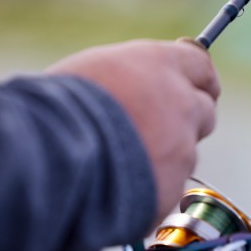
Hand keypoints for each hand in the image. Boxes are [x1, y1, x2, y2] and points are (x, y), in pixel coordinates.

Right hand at [46, 39, 219, 224]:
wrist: (46, 155)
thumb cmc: (57, 106)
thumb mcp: (96, 70)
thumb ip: (134, 76)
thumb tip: (142, 84)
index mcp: (160, 65)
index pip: (201, 66)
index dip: (199, 79)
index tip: (197, 87)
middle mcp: (180, 102)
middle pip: (204, 111)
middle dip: (187, 119)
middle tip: (160, 128)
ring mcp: (181, 147)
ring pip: (186, 152)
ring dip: (166, 155)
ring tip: (121, 159)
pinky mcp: (171, 185)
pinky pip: (169, 186)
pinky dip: (151, 186)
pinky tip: (119, 183)